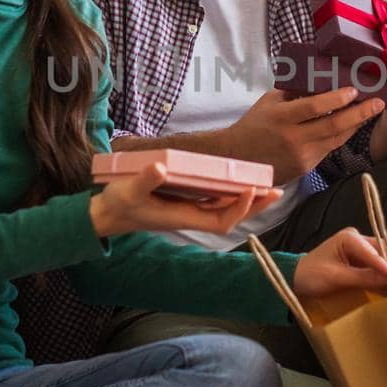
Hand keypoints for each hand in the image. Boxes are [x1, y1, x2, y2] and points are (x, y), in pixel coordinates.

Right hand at [89, 162, 282, 238]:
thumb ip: (145, 179)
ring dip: (248, 198)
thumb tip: (161, 167)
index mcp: (184, 217)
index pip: (221, 219)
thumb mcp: (129, 190)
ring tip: (269, 186)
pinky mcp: (187, 201)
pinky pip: (216, 199)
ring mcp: (190, 209)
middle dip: (255, 205)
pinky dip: (232, 192)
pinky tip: (242, 181)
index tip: (251, 190)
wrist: (108, 214)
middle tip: (277, 191)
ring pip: (226, 207)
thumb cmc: (119, 204)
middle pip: (232, 215)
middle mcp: (192, 215)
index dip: (239, 208)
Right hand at [227, 87, 384, 183]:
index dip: (336, 99)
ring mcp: (302, 156)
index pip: (314, 107)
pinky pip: (330, 149)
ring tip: (372, 111)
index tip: (354, 90)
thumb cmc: (255, 124)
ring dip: (357, 124)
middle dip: (360, 113)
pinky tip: (353, 125)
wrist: (239, 158)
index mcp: (282, 117)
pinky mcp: (306, 168)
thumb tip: (322, 77)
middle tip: (378, 103)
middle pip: (333, 126)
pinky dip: (343, 135)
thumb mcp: (270, 101)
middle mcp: (293, 138)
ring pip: (337, 139)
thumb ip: (295, 91)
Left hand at [292, 227, 386, 297]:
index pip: (373, 250)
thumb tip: (386, 278)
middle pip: (383, 250)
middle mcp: (356, 239)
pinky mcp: (359, 259)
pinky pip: (376, 264)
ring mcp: (359, 248)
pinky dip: (383, 274)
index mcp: (348, 238)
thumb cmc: (311, 275)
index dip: (385, 264)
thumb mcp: (335, 278)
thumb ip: (361, 277)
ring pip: (382, 257)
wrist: (297, 279)